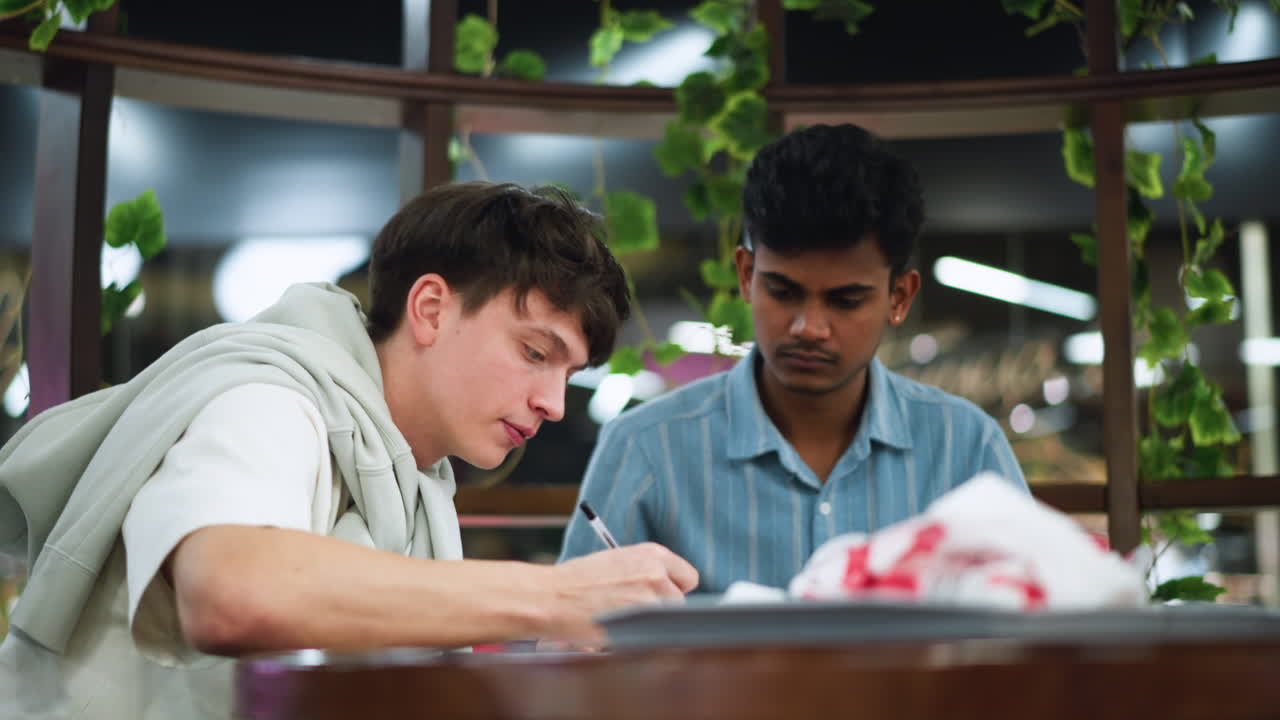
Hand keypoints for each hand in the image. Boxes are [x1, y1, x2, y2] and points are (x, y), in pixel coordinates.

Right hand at [540, 542, 697, 646]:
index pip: (688, 577)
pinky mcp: (640, 626)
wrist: (549, 597)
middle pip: (679, 603)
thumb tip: (666, 588)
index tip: (661, 596)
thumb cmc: (575, 581)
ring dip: (648, 626)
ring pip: (665, 623)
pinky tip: (616, 631)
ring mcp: (650, 600)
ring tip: (619, 621)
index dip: (674, 588)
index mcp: (652, 554)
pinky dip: (638, 639)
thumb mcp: (616, 561)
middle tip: (631, 611)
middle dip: (660, 609)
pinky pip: (651, 638)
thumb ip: (645, 571)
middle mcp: (656, 573)